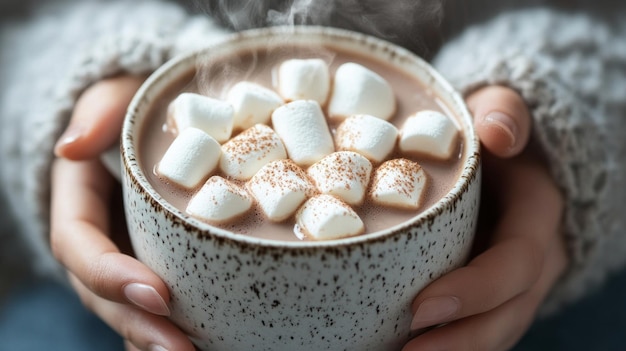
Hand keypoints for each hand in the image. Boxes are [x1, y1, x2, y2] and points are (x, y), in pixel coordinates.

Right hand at [51, 75, 195, 350]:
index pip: (80, 247)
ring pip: (131, 308)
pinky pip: (164, 302)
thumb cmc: (132, 105)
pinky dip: (181, 326)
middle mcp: (101, 238)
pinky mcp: (161, 261)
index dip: (110, 274)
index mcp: (79, 202)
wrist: (152, 122)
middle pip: (105, 293)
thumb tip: (71, 147)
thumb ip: (96, 112)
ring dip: (159, 338)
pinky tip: (215, 342)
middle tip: (182, 348)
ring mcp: (129, 254)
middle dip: (140, 324)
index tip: (156, 293)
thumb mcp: (113, 94)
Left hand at [404, 86, 567, 350]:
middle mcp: (529, 261)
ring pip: (490, 331)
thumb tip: (498, 134)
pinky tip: (393, 347)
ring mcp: (508, 282)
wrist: (502, 155)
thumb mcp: (503, 109)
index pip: (514, 265)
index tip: (420, 309)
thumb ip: (505, 113)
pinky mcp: (484, 290)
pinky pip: (471, 326)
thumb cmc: (493, 132)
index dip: (474, 292)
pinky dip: (441, 344)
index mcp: (535, 219)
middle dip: (457, 342)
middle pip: (505, 316)